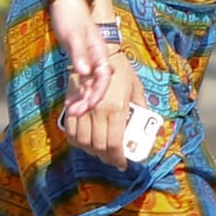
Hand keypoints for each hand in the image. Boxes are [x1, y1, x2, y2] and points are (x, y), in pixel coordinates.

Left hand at [48, 0, 111, 114]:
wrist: (66, 4)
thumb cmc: (71, 17)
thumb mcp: (74, 35)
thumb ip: (80, 54)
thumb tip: (85, 73)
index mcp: (100, 53)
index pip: (103, 78)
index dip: (97, 93)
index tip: (87, 105)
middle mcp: (98, 60)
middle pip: (98, 86)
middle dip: (88, 101)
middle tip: (74, 113)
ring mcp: (90, 62)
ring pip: (90, 86)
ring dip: (82, 100)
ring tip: (71, 112)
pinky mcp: (81, 62)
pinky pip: (82, 82)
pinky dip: (77, 93)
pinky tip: (69, 103)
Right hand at [63, 50, 143, 169]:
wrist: (100, 51)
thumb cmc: (122, 71)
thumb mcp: (137, 89)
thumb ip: (141, 109)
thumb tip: (144, 127)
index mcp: (117, 109)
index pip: (114, 144)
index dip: (118, 159)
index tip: (122, 164)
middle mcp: (98, 112)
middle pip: (99, 147)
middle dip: (106, 158)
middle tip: (113, 159)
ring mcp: (83, 109)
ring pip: (83, 142)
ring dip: (92, 151)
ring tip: (101, 152)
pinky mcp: (72, 105)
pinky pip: (71, 131)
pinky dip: (77, 141)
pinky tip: (85, 143)